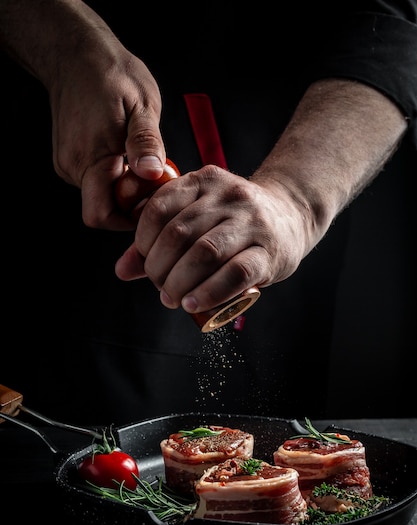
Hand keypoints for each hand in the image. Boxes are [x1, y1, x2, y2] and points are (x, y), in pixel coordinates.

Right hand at [48, 41, 165, 230]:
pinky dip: (114, 174)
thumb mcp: (142, 105)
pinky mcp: (71, 159)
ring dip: (125, 186)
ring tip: (141, 159)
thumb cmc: (111, 74)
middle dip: (132, 202)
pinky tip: (126, 153)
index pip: (102, 216)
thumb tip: (151, 173)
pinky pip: (96, 180)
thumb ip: (146, 142)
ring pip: (102, 194)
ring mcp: (69, 164)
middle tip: (154, 176)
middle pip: (105, 208)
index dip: (128, 220)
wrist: (76, 55)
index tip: (151, 202)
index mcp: (91, 159)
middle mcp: (74, 167)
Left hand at [114, 164, 310, 312]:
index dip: (143, 241)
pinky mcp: (269, 252)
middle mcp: (228, 196)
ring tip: (173, 299)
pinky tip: (194, 304)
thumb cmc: (233, 222)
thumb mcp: (196, 218)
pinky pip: (236, 273)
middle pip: (179, 234)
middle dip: (159, 268)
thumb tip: (122, 270)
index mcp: (203, 181)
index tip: (146, 263)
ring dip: (180, 283)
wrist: (291, 217)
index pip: (159, 209)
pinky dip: (210, 292)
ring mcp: (251, 223)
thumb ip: (158, 240)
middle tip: (160, 287)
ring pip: (205, 253)